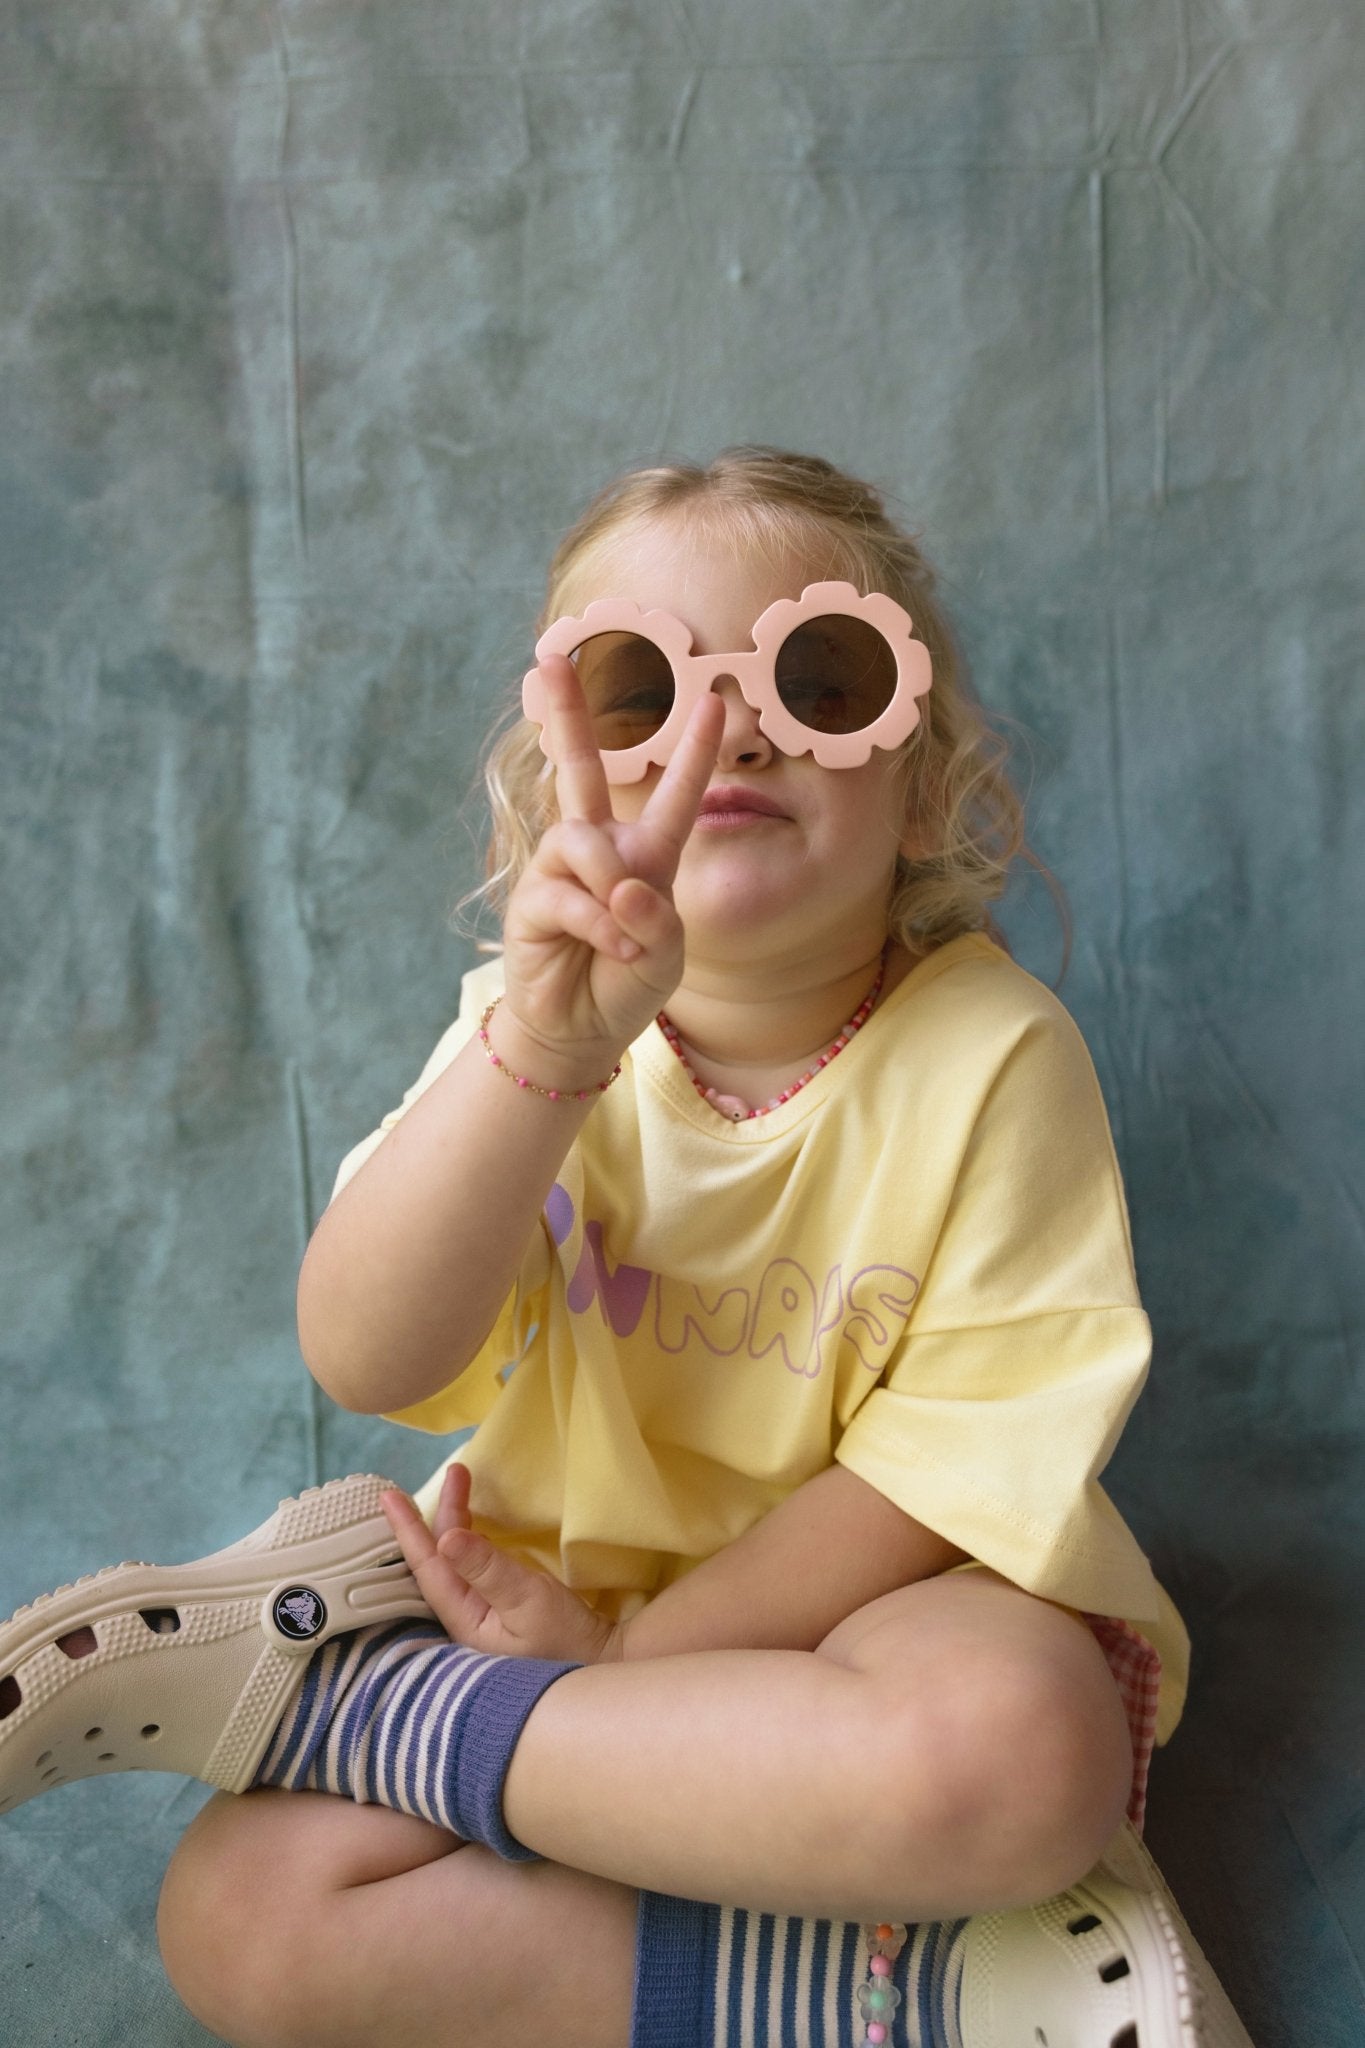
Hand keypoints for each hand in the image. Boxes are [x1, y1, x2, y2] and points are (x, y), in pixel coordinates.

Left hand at [381, 1464, 625, 1664]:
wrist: (600, 1665)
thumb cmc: (565, 1638)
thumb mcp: (528, 1599)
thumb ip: (487, 1568)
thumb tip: (446, 1537)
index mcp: (462, 1620)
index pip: (427, 1567)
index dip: (407, 1530)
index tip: (389, 1497)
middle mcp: (462, 1618)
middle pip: (439, 1559)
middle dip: (442, 1513)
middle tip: (455, 1472)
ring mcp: (478, 1616)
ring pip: (453, 1561)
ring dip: (455, 1522)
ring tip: (462, 1484)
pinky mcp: (494, 1612)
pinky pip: (467, 1570)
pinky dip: (466, 1540)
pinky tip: (468, 1527)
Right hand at [499, 654, 722, 1072]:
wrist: (580, 1028)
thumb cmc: (628, 983)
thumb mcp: (667, 951)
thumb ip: (655, 916)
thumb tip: (621, 887)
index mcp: (645, 853)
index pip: (673, 792)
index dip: (693, 747)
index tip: (711, 698)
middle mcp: (600, 849)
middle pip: (579, 767)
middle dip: (568, 712)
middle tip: (549, 658)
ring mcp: (561, 870)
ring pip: (584, 840)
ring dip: (612, 887)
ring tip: (623, 936)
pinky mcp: (534, 899)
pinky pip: (570, 892)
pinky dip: (598, 923)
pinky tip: (609, 949)